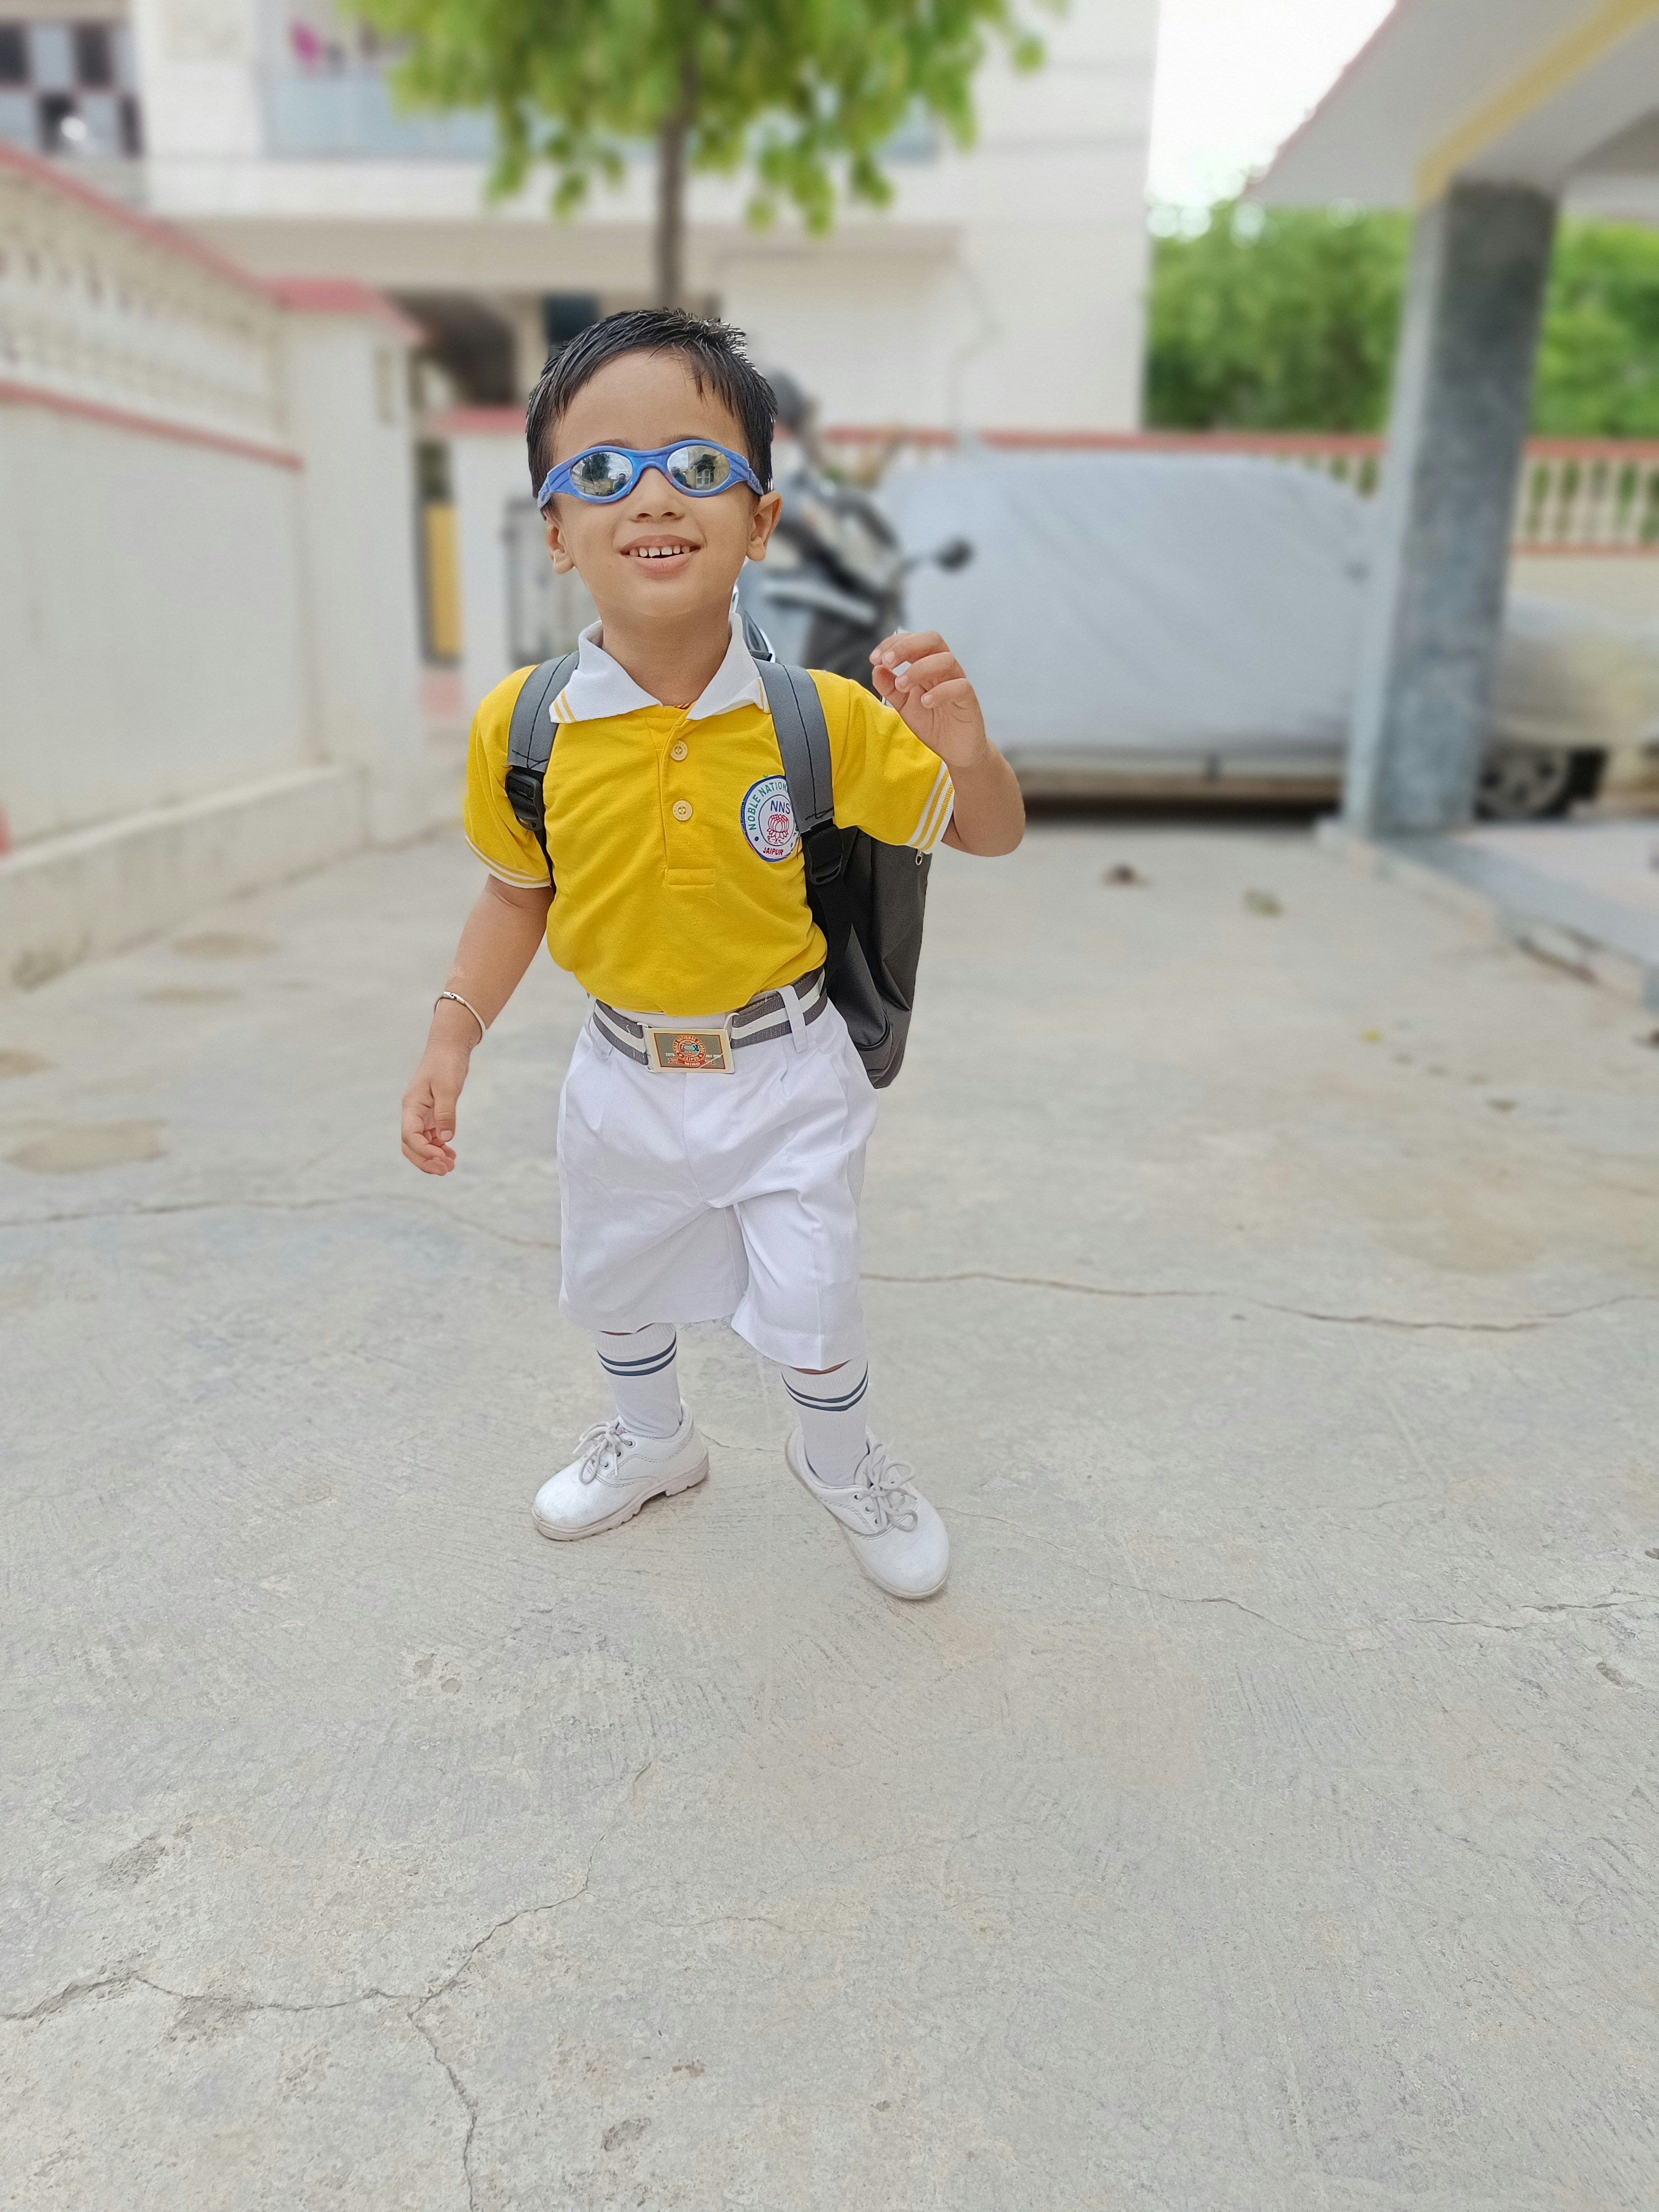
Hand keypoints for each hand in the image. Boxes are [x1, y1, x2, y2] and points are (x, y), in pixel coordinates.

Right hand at [401, 1042, 469, 1174]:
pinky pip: (431, 1138)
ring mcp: (421, 1116)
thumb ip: (446, 1113)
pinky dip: (440, 1148)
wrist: (449, 1048)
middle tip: (446, 1171)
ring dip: (433, 1158)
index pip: (409, 1135)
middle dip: (425, 1161)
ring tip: (451, 1166)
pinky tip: (451, 1154)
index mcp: (411, 1106)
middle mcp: (413, 1113)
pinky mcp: (432, 1115)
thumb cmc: (446, 1064)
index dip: (423, 1150)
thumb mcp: (448, 1087)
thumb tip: (446, 1138)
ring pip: (421, 1144)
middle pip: (410, 1146)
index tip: (442, 1157)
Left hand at [870, 631, 988, 773]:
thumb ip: (889, 687)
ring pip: (945, 660)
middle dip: (906, 646)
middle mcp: (943, 669)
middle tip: (887, 662)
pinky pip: (959, 686)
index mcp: (926, 665)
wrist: (954, 749)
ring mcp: (957, 682)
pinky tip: (925, 702)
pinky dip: (940, 691)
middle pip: (932, 640)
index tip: (874, 658)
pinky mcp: (968, 699)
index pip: (912, 640)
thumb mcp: (904, 705)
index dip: (892, 643)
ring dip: (919, 669)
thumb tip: (876, 668)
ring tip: (902, 685)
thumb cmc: (932, 723)